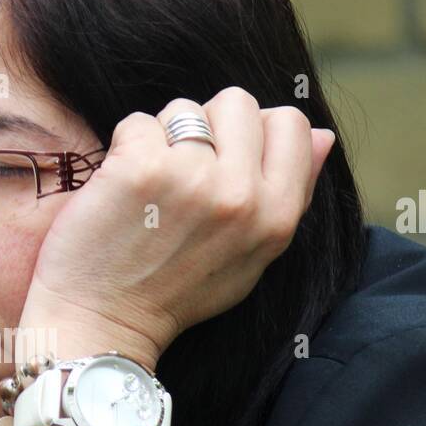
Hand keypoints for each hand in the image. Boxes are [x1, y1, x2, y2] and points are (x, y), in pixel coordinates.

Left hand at [19, 88, 335, 368]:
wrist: (102, 323)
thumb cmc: (174, 292)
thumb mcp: (251, 257)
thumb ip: (290, 195)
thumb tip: (323, 134)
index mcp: (277, 217)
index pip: (290, 124)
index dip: (254, 131)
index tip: (225, 161)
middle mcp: (241, 195)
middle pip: (237, 102)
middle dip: (207, 127)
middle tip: (182, 176)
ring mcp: (191, 178)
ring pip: (184, 109)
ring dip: (163, 138)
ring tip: (151, 189)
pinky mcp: (140, 168)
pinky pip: (138, 123)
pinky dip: (124, 150)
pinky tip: (120, 192)